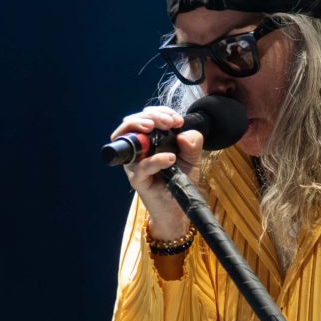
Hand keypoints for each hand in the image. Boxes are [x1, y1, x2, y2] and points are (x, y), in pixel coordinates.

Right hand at [111, 105, 203, 239]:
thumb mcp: (192, 158)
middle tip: (169, 122)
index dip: (160, 112)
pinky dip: (155, 159)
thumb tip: (185, 132)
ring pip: (128, 139)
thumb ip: (192, 144)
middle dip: (151, 116)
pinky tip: (170, 158)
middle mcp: (138, 149)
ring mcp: (135, 163)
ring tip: (158, 127)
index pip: (147, 116)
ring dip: (141, 126)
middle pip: (132, 122)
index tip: (177, 120)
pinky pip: (142, 166)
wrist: (178, 208)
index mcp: (149, 140)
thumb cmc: (180, 181)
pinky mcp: (137, 179)